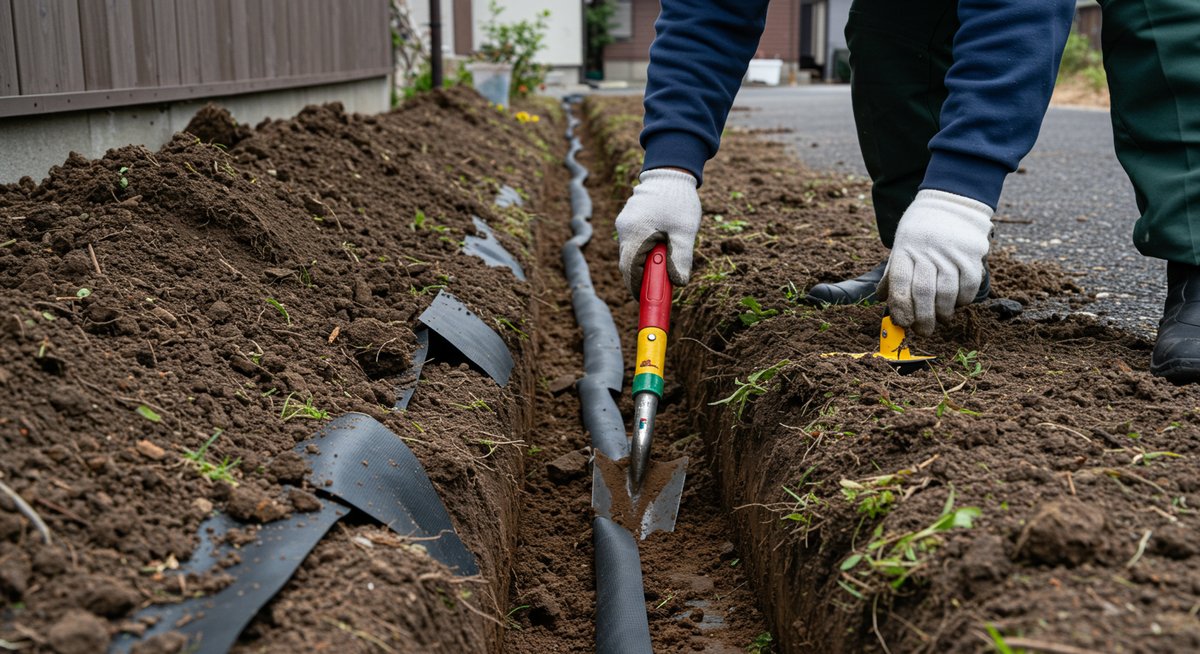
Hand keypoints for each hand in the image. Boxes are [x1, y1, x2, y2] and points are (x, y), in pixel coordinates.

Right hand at [615, 168, 701, 297]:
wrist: (670, 171)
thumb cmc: (679, 200)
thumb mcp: (685, 231)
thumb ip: (681, 258)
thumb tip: (679, 283)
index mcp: (636, 233)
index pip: (629, 270)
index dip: (637, 288)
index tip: (647, 299)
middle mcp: (624, 229)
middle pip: (627, 263)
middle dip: (641, 277)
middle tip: (658, 285)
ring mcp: (624, 223)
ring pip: (630, 253)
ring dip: (643, 262)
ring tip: (663, 262)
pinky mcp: (628, 219)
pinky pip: (632, 241)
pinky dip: (643, 250)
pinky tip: (659, 245)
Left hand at [878, 189, 993, 335]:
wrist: (952, 200)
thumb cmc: (921, 229)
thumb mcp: (901, 244)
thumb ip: (893, 272)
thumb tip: (881, 299)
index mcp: (904, 249)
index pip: (899, 283)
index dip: (901, 307)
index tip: (903, 323)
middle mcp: (927, 250)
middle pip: (923, 291)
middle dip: (923, 318)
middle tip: (924, 331)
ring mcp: (951, 251)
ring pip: (947, 291)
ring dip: (943, 312)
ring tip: (941, 318)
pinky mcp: (972, 253)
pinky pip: (968, 284)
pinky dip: (963, 299)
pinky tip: (958, 303)